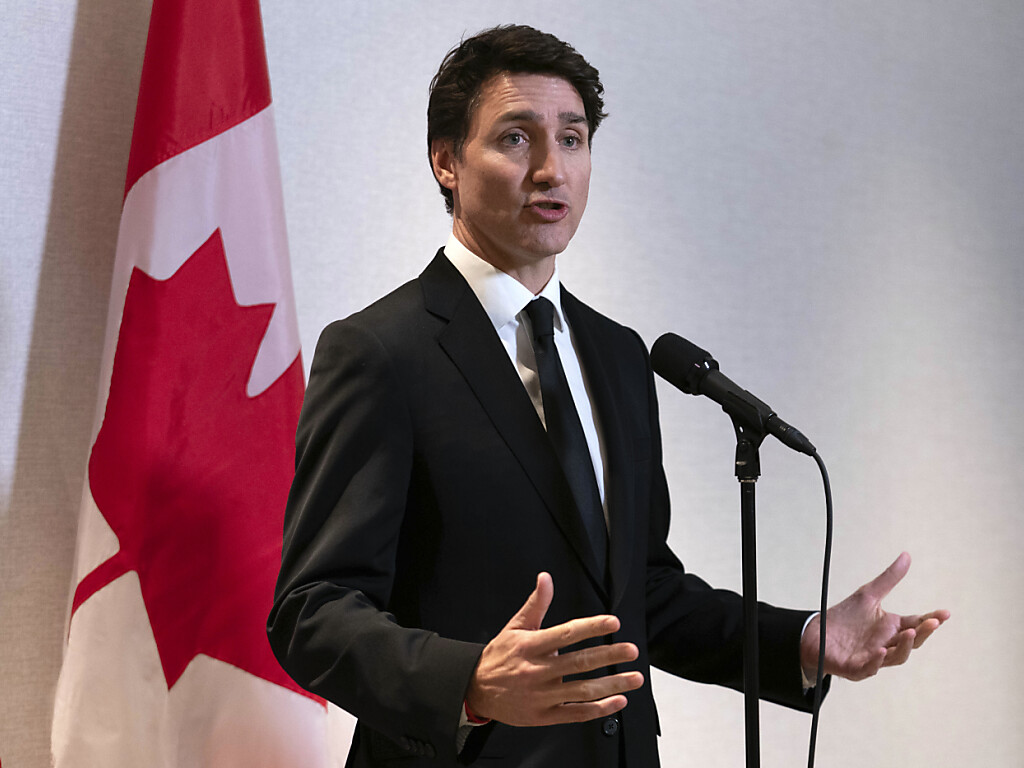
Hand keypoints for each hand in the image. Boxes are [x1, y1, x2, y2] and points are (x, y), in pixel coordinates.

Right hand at [465, 572, 643, 725]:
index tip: (612, 622)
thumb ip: (536, 604)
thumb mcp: (514, 627)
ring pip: (582, 691)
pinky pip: (575, 713)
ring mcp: (541, 695)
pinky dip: (598, 709)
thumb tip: (546, 578)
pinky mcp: (543, 716)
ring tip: (634, 678)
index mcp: (531, 646)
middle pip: (579, 662)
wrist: (475, 690)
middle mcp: (537, 670)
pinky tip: (617, 701)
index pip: (566, 634)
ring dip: (612, 684)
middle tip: (631, 650)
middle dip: (609, 656)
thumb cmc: (499, 656)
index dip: (591, 627)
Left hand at [801, 552, 949, 681]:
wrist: (817, 632)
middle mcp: (887, 644)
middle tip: (933, 622)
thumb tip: (907, 555)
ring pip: (896, 657)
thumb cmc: (846, 617)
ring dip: (904, 646)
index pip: (917, 623)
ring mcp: (874, 658)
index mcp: (892, 627)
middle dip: (924, 633)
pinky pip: (869, 668)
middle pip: (912, 641)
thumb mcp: (869, 594)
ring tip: (909, 632)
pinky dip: (875, 661)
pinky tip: (879, 651)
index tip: (945, 613)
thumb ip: (889, 579)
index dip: (931, 619)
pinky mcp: (857, 668)